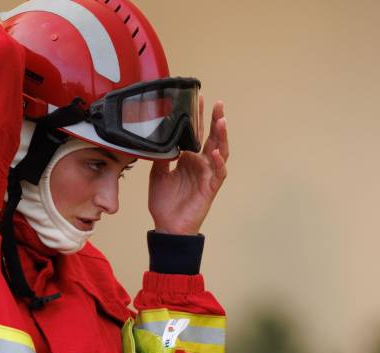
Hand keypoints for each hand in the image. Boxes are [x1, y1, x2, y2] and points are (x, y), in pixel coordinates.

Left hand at [148, 100, 229, 235]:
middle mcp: (201, 163)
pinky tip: (216, 152)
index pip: (196, 134)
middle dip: (216, 120)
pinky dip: (219, 162)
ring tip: (222, 120)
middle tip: (217, 103)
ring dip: (222, 136)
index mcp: (189, 159)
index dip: (199, 117)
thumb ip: (161, 157)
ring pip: (221, 151)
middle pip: (212, 137)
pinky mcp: (211, 187)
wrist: (167, 226)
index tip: (198, 99)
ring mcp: (208, 174)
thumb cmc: (165, 203)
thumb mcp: (157, 174)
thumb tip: (157, 139)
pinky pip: (219, 172)